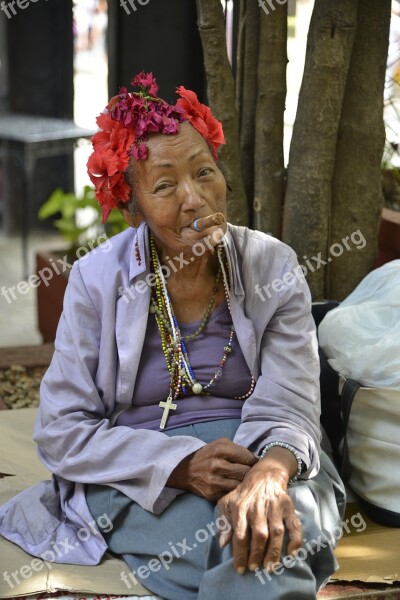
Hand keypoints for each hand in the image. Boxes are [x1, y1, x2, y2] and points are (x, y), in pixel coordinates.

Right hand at [166, 437, 257, 500]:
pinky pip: (231, 494)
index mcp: (220, 449)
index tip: (254, 463)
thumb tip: (258, 460)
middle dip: (250, 472)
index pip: (248, 457)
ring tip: (243, 480)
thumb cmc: (208, 455)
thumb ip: (239, 449)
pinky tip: (234, 487)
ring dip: (243, 483)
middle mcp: (216, 464)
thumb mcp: (220, 444)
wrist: (186, 470)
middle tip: (250, 473)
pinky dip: (235, 491)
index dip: (254, 461)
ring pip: (240, 484)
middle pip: (245, 472)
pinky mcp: (212, 494)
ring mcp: (214, 481)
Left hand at [217, 447, 302, 573]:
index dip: (239, 553)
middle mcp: (258, 507)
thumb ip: (224, 523)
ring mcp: (275, 506)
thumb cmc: (243, 494)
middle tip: (255, 569)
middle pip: (259, 534)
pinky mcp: (288, 506)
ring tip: (270, 567)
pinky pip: (294, 525)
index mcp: (241, 507)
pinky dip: (295, 540)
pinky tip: (291, 554)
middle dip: (257, 554)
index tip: (240, 569)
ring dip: (274, 551)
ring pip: (276, 531)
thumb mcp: (227, 503)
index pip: (239, 534)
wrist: (264, 475)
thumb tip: (223, 544)